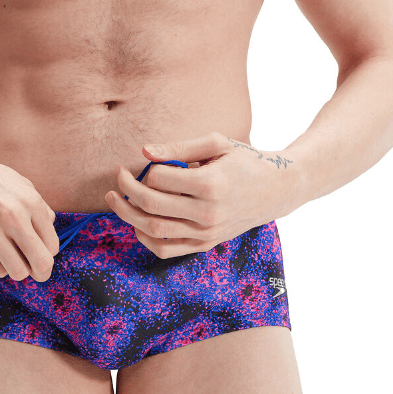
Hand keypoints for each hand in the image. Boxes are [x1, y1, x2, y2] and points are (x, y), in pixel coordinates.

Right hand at [0, 130, 59, 280]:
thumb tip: (50, 227)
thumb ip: (38, 206)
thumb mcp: (19, 183)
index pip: (52, 245)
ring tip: (11, 260)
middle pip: (41, 263)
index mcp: (30, 202)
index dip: (47, 254)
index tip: (39, 254)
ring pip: (18, 272)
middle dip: (40, 272)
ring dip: (18, 271)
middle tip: (35, 273)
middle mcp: (13, 216)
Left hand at [104, 131, 296, 257]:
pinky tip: (137, 223)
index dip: (144, 170)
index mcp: (211, 184)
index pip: (160, 179)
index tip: (142, 163)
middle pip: (151, 206)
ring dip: (128, 216)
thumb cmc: (245, 161)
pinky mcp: (205, 244)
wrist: (276, 190)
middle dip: (127, 191)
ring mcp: (206, 233)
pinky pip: (166, 250)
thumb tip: (144, 152)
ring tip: (116, 200)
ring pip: (154, 230)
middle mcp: (208, 213)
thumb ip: (179, 147)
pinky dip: (145, 238)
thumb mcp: (217, 144)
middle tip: (119, 178)